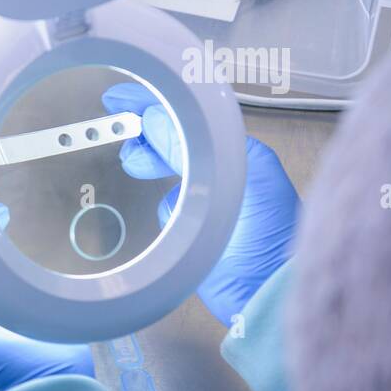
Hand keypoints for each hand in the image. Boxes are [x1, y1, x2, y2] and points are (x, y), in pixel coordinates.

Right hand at [102, 82, 298, 324]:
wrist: (268, 293)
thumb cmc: (269, 235)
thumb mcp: (231, 182)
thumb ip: (193, 151)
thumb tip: (155, 121)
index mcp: (239, 154)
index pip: (192, 118)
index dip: (156, 103)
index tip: (122, 97)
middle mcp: (225, 172)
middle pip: (177, 139)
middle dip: (148, 131)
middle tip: (121, 129)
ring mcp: (209, 201)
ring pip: (169, 169)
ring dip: (150, 162)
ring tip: (134, 163)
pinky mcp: (195, 230)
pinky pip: (168, 204)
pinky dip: (160, 199)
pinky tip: (153, 200)